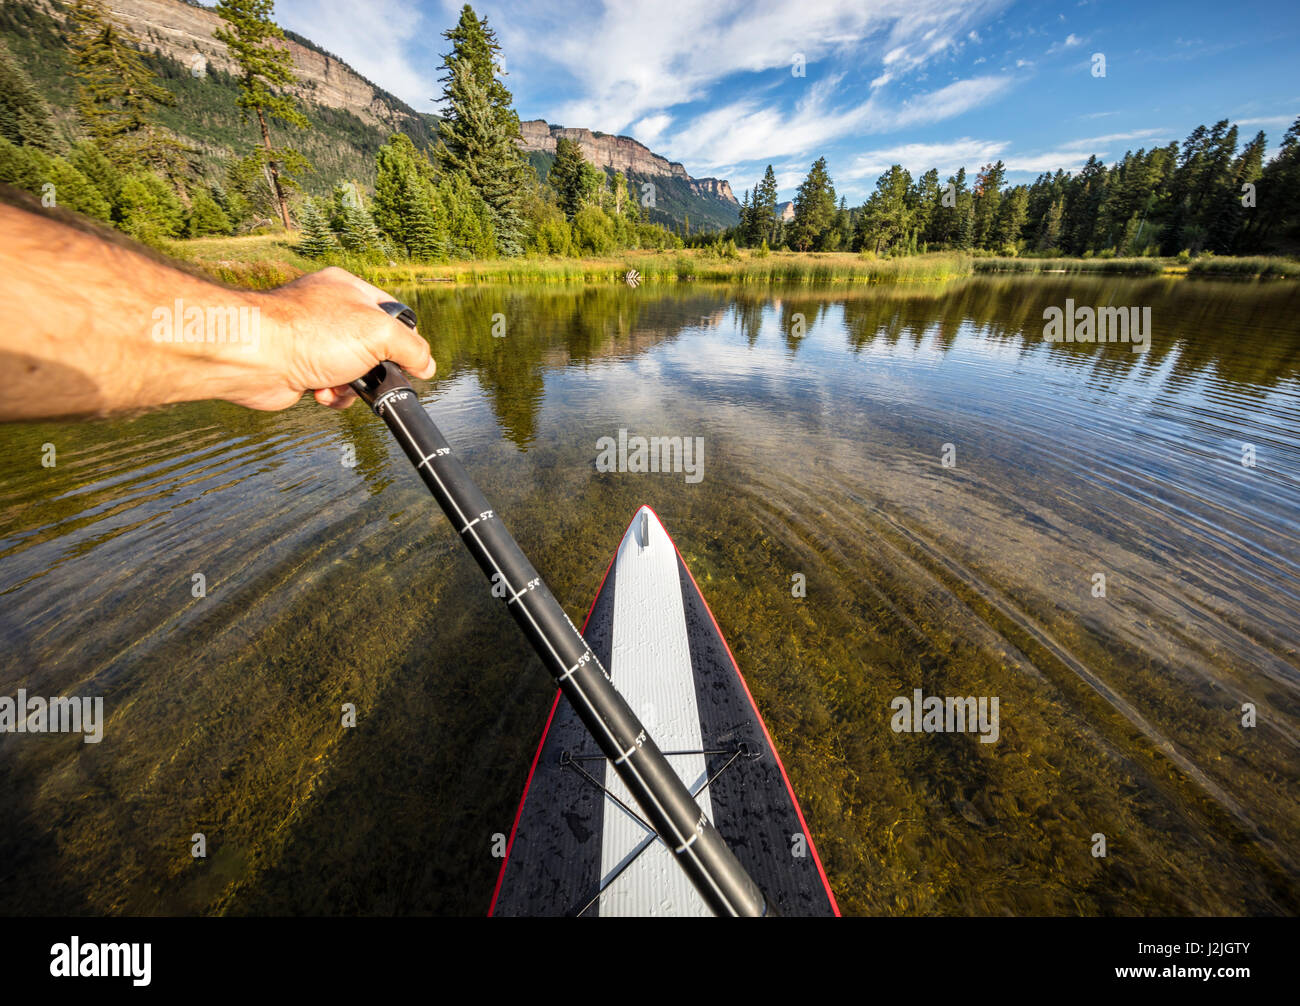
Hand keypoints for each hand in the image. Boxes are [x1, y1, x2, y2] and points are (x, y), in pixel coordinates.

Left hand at [247, 267, 435, 410]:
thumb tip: (427, 365)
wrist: (256, 357)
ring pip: (354, 370)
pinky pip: (332, 386)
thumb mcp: (379, 333)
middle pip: (373, 346)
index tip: (409, 359)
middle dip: (375, 367)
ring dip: (353, 386)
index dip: (404, 338)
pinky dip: (332, 394)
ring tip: (340, 383)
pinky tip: (321, 391)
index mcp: (348, 289)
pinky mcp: (300, 367)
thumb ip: (412, 348)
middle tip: (372, 374)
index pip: (392, 313)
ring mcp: (314, 339)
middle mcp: (329, 310)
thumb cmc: (309, 334)